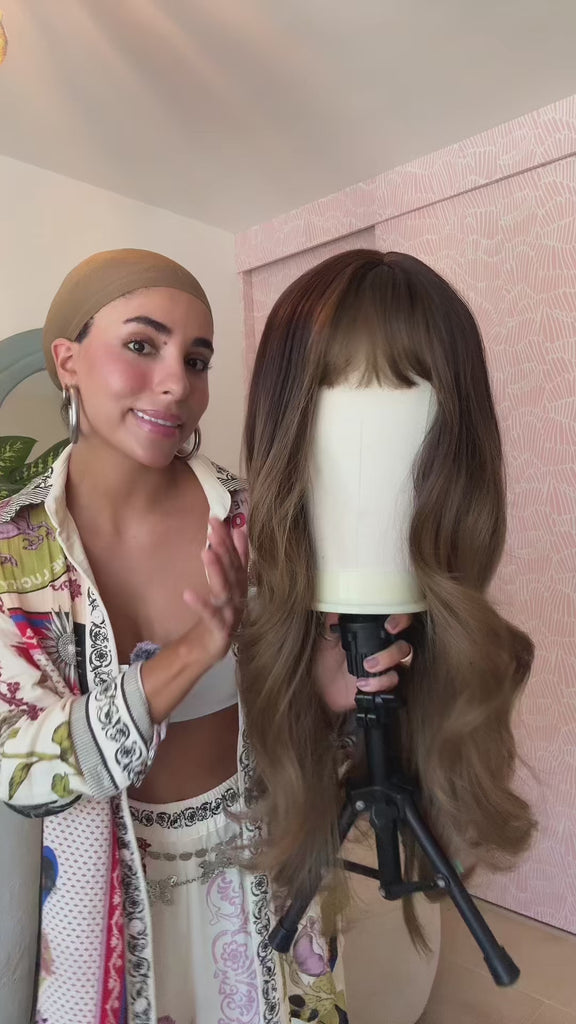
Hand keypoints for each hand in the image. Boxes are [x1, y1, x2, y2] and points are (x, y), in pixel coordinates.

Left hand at [140, 516, 247, 723]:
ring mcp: (231, 614)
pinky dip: (201, 605)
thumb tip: (238, 530)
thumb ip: (232, 559)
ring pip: (226, 590)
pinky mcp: (220, 631)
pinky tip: (188, 594)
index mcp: (241, 586)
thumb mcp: (224, 583)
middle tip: (213, 526)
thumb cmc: (216, 613)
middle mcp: (239, 598)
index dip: (234, 538)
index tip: (225, 518)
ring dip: (217, 570)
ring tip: (206, 551)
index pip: (239, 558)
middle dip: (224, 547)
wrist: (207, 649)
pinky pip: (210, 616)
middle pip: (233, 570)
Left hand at [314, 613, 413, 712]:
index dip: (401, 621)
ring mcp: (387, 669)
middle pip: (404, 646)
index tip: (390, 626)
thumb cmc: (328, 663)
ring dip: (386, 667)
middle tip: (373, 656)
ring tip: (366, 667)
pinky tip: (363, 684)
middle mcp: (385, 650)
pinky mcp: (384, 686)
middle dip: (392, 651)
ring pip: (403, 665)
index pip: (397, 623)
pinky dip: (380, 684)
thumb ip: (332, 624)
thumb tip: (335, 607)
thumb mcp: (327, 642)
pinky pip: (394, 685)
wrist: (323, 690)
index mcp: (374, 635)